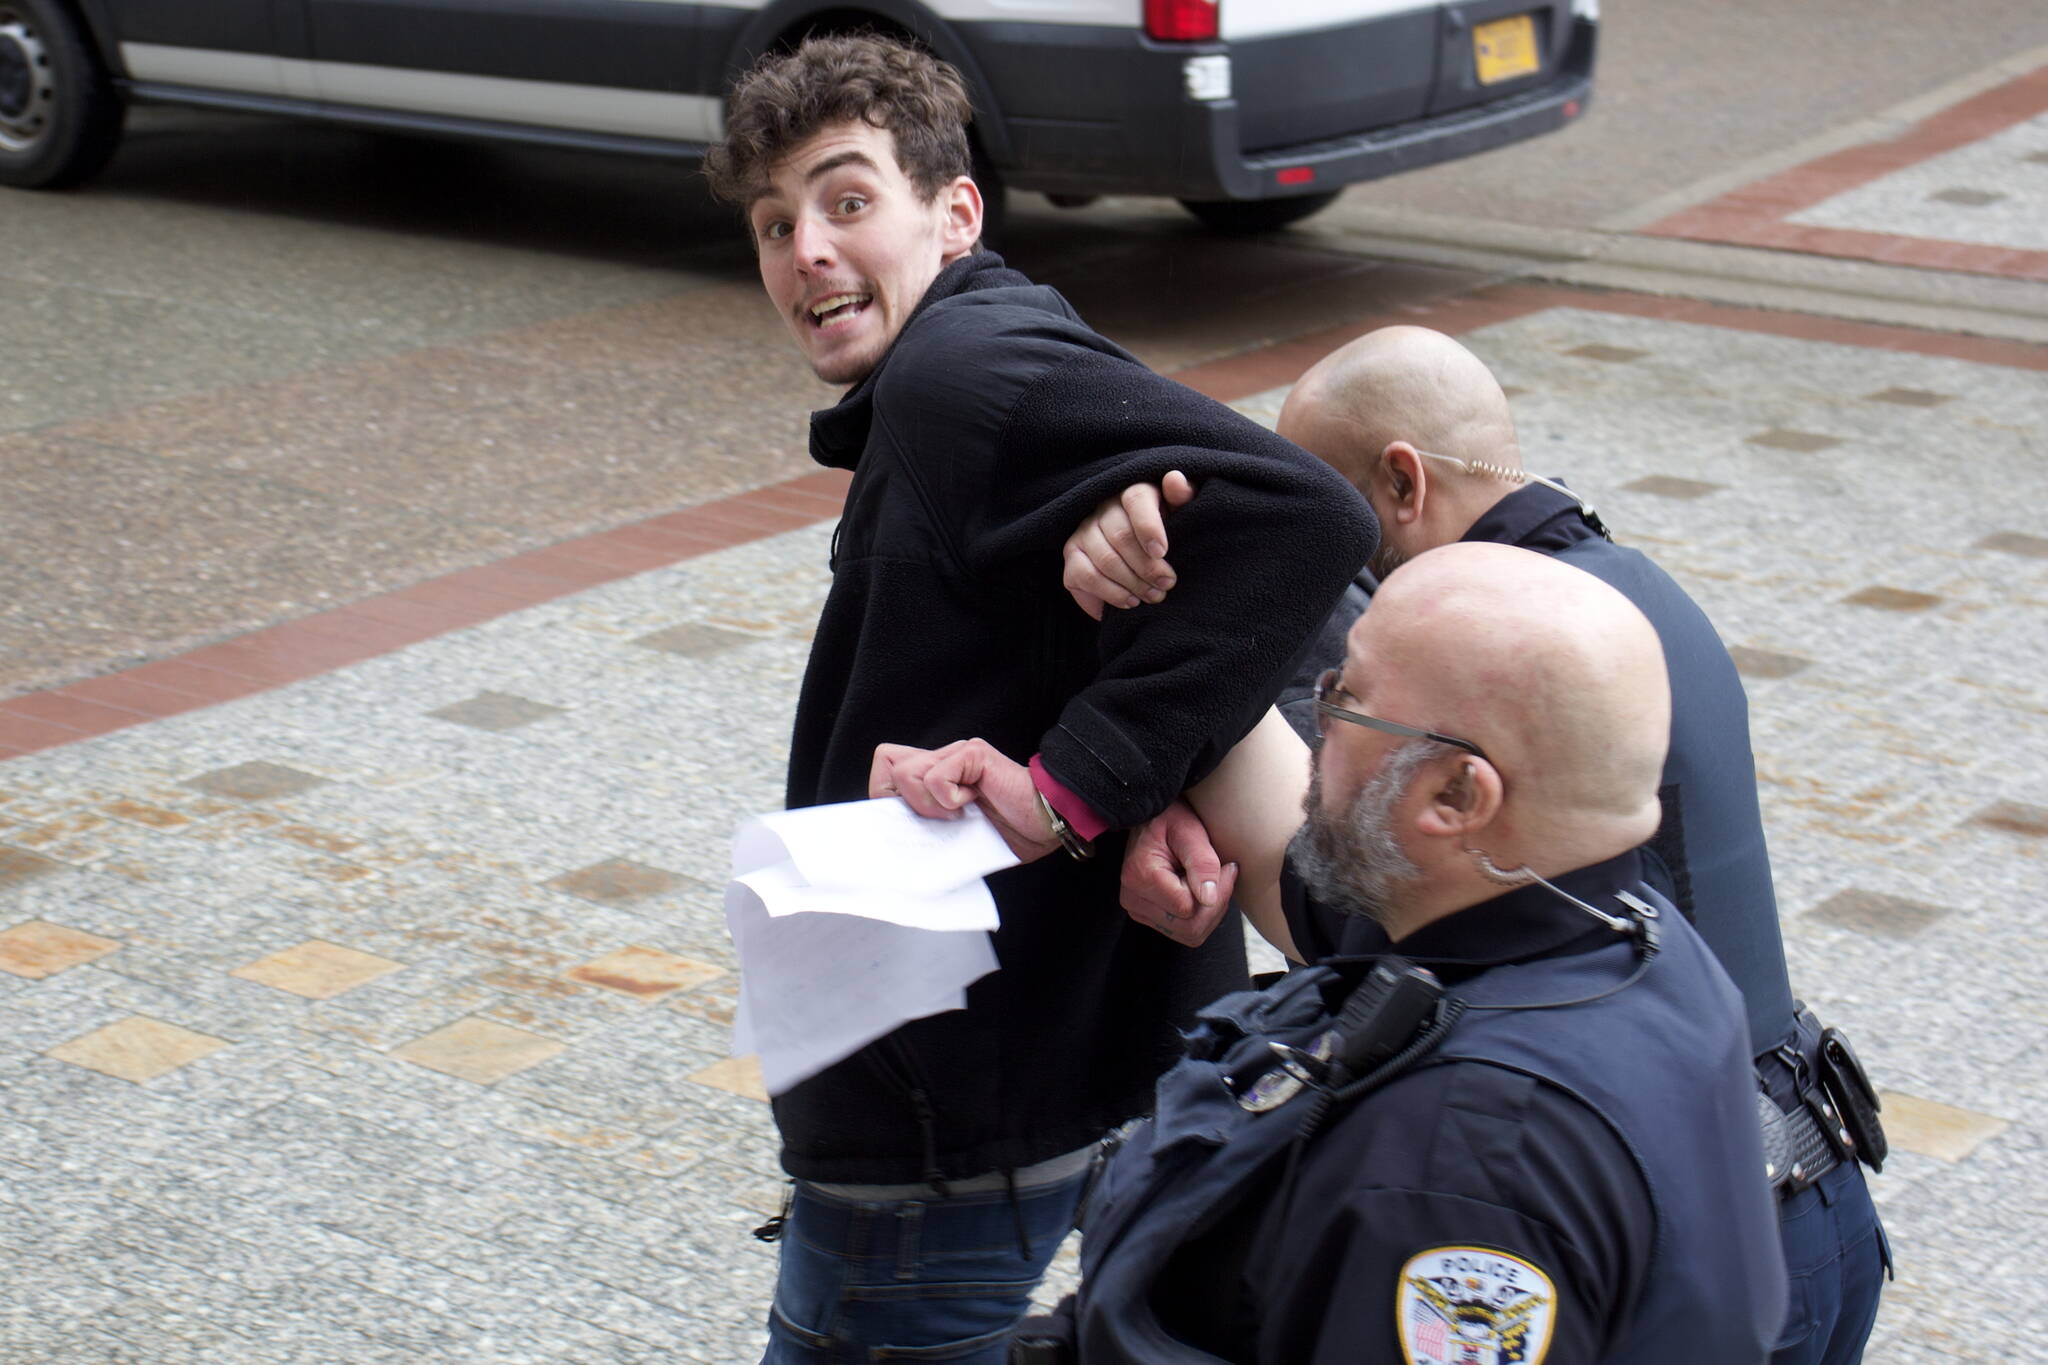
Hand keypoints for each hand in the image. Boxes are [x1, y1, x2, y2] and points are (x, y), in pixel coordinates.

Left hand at [870, 739, 1059, 862]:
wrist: (1047, 822)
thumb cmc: (1008, 831)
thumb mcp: (954, 835)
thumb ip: (926, 826)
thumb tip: (894, 842)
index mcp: (936, 775)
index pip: (886, 771)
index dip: (886, 798)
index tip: (910, 823)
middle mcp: (943, 758)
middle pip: (888, 764)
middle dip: (900, 801)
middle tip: (931, 819)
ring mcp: (958, 753)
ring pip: (907, 772)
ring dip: (926, 804)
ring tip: (956, 815)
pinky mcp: (973, 754)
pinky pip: (937, 776)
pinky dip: (948, 800)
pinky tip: (972, 805)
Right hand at [1061, 471, 1197, 620]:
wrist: (1143, 556)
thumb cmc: (1168, 530)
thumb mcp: (1181, 512)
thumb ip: (1183, 496)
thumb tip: (1175, 479)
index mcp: (1133, 491)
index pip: (1136, 500)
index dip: (1149, 527)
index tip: (1162, 552)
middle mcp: (1103, 507)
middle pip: (1121, 536)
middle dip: (1147, 566)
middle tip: (1167, 584)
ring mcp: (1083, 531)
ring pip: (1105, 559)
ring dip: (1133, 583)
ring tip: (1154, 596)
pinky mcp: (1071, 555)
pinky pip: (1086, 576)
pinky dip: (1111, 593)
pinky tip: (1131, 600)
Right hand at [1121, 800, 1237, 947]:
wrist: (1151, 817)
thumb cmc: (1171, 817)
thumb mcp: (1190, 830)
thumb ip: (1202, 863)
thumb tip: (1209, 899)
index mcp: (1140, 876)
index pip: (1188, 908)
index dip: (1216, 892)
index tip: (1227, 866)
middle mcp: (1132, 898)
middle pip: (1189, 928)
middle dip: (1216, 905)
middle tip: (1226, 873)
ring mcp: (1137, 909)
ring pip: (1189, 934)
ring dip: (1210, 912)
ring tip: (1213, 881)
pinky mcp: (1146, 914)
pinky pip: (1183, 931)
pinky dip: (1200, 915)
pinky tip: (1201, 890)